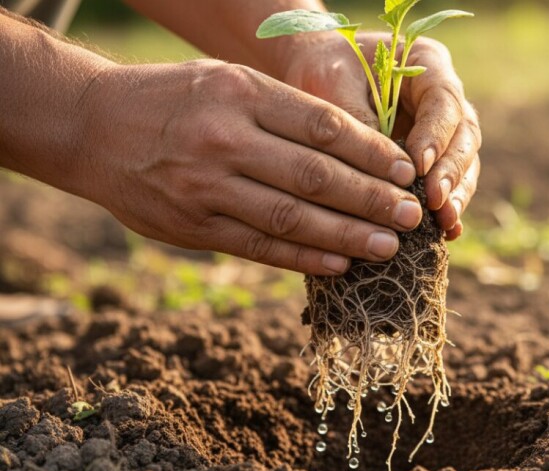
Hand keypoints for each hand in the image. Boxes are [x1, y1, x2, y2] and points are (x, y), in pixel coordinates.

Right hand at [76, 60, 424, 274]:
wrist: (91, 127)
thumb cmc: (175, 100)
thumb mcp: (227, 82)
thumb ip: (285, 112)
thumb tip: (357, 153)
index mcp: (240, 94)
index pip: (322, 127)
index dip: (371, 153)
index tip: (405, 171)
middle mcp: (224, 139)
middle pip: (314, 176)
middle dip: (370, 200)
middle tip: (410, 217)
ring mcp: (205, 188)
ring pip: (291, 218)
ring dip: (346, 236)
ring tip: (387, 246)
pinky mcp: (192, 227)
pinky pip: (259, 248)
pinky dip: (303, 258)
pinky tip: (339, 264)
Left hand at [282, 33, 479, 239]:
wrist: (315, 75)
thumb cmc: (324, 71)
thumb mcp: (333, 86)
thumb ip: (359, 123)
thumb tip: (384, 174)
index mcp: (427, 65)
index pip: (444, 101)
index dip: (436, 135)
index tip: (420, 167)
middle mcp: (443, 98)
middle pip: (464, 136)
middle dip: (452, 171)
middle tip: (436, 201)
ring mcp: (444, 130)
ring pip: (464, 163)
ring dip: (456, 194)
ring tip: (444, 222)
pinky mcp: (435, 160)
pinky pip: (449, 184)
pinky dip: (448, 207)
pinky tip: (446, 231)